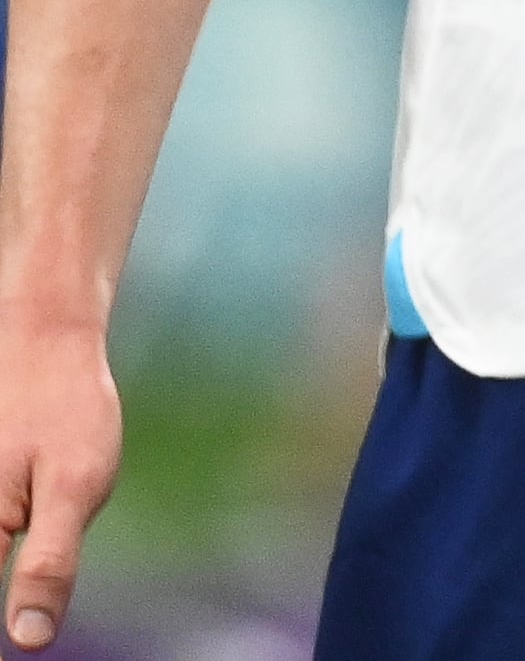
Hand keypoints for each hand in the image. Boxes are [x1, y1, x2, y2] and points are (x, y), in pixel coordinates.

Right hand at [0, 315, 121, 649]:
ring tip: (36, 494)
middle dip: (7, 554)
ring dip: (4, 543)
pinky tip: (15, 514)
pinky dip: (0, 530)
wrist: (43, 335)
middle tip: (33, 528)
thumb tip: (28, 641)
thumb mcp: (75, 487)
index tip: (23, 640)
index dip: (10, 616)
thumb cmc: (66, 410)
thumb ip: (49, 565)